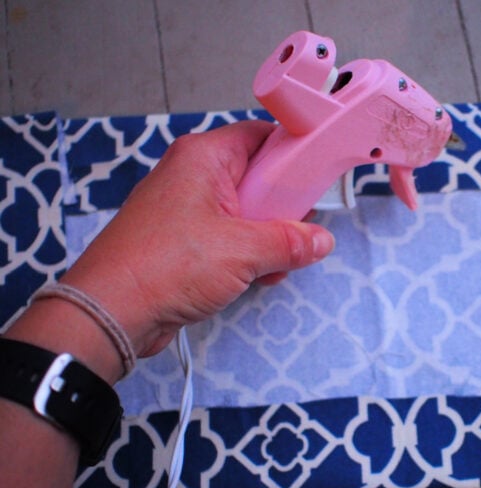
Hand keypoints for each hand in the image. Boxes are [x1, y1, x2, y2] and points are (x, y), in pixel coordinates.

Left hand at [61, 120, 334, 358]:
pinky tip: (261, 278)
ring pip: (246, 212)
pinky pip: (229, 237)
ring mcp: (186, 209)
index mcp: (204, 157)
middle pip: (257, 177)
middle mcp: (194, 175)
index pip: (261, 135)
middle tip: (300, 230)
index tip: (319, 175)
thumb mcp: (243, 251)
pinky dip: (248, 255)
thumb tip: (322, 241)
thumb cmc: (171, 265)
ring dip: (268, 239)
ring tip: (280, 264)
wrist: (112, 312)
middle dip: (283, 208)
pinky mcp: (183, 241)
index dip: (293, 152)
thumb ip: (289, 242)